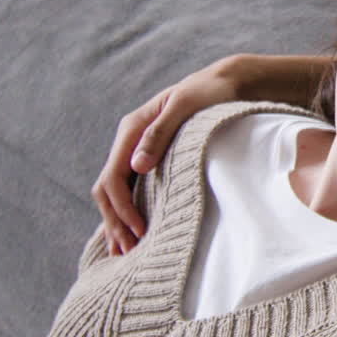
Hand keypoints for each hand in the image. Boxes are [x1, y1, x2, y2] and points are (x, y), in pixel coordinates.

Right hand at [92, 57, 249, 254]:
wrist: (228, 83)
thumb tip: (136, 166)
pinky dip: (129, 212)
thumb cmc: (210, 93)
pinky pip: (132, 190)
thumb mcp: (187, 106)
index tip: (140, 231)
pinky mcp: (153, 161)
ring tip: (126, 253)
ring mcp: (139, 151)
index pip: (113, 177)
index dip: (122, 208)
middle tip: (130, 252)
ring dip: (118, 222)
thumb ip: (160, 133)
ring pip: (116, 193)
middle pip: (108, 190)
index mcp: (133, 128)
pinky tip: (134, 234)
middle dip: (115, 222)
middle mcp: (130, 142)